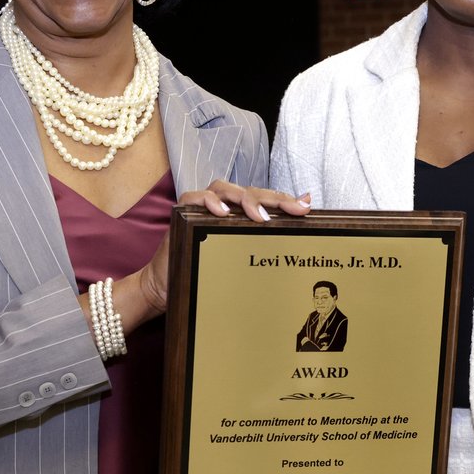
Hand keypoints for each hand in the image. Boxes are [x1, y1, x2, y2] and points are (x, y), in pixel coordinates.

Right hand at [137, 182, 310, 312]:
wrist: (168, 285)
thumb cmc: (206, 269)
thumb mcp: (239, 256)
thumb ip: (264, 239)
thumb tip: (296, 224)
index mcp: (236, 214)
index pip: (263, 198)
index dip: (283, 199)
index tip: (305, 207)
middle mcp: (220, 205)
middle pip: (248, 191)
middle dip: (273, 198)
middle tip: (293, 209)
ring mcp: (201, 206)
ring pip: (224, 188)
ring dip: (243, 198)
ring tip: (259, 216)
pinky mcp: (182, 212)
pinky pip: (194, 197)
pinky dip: (209, 200)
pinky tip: (222, 211)